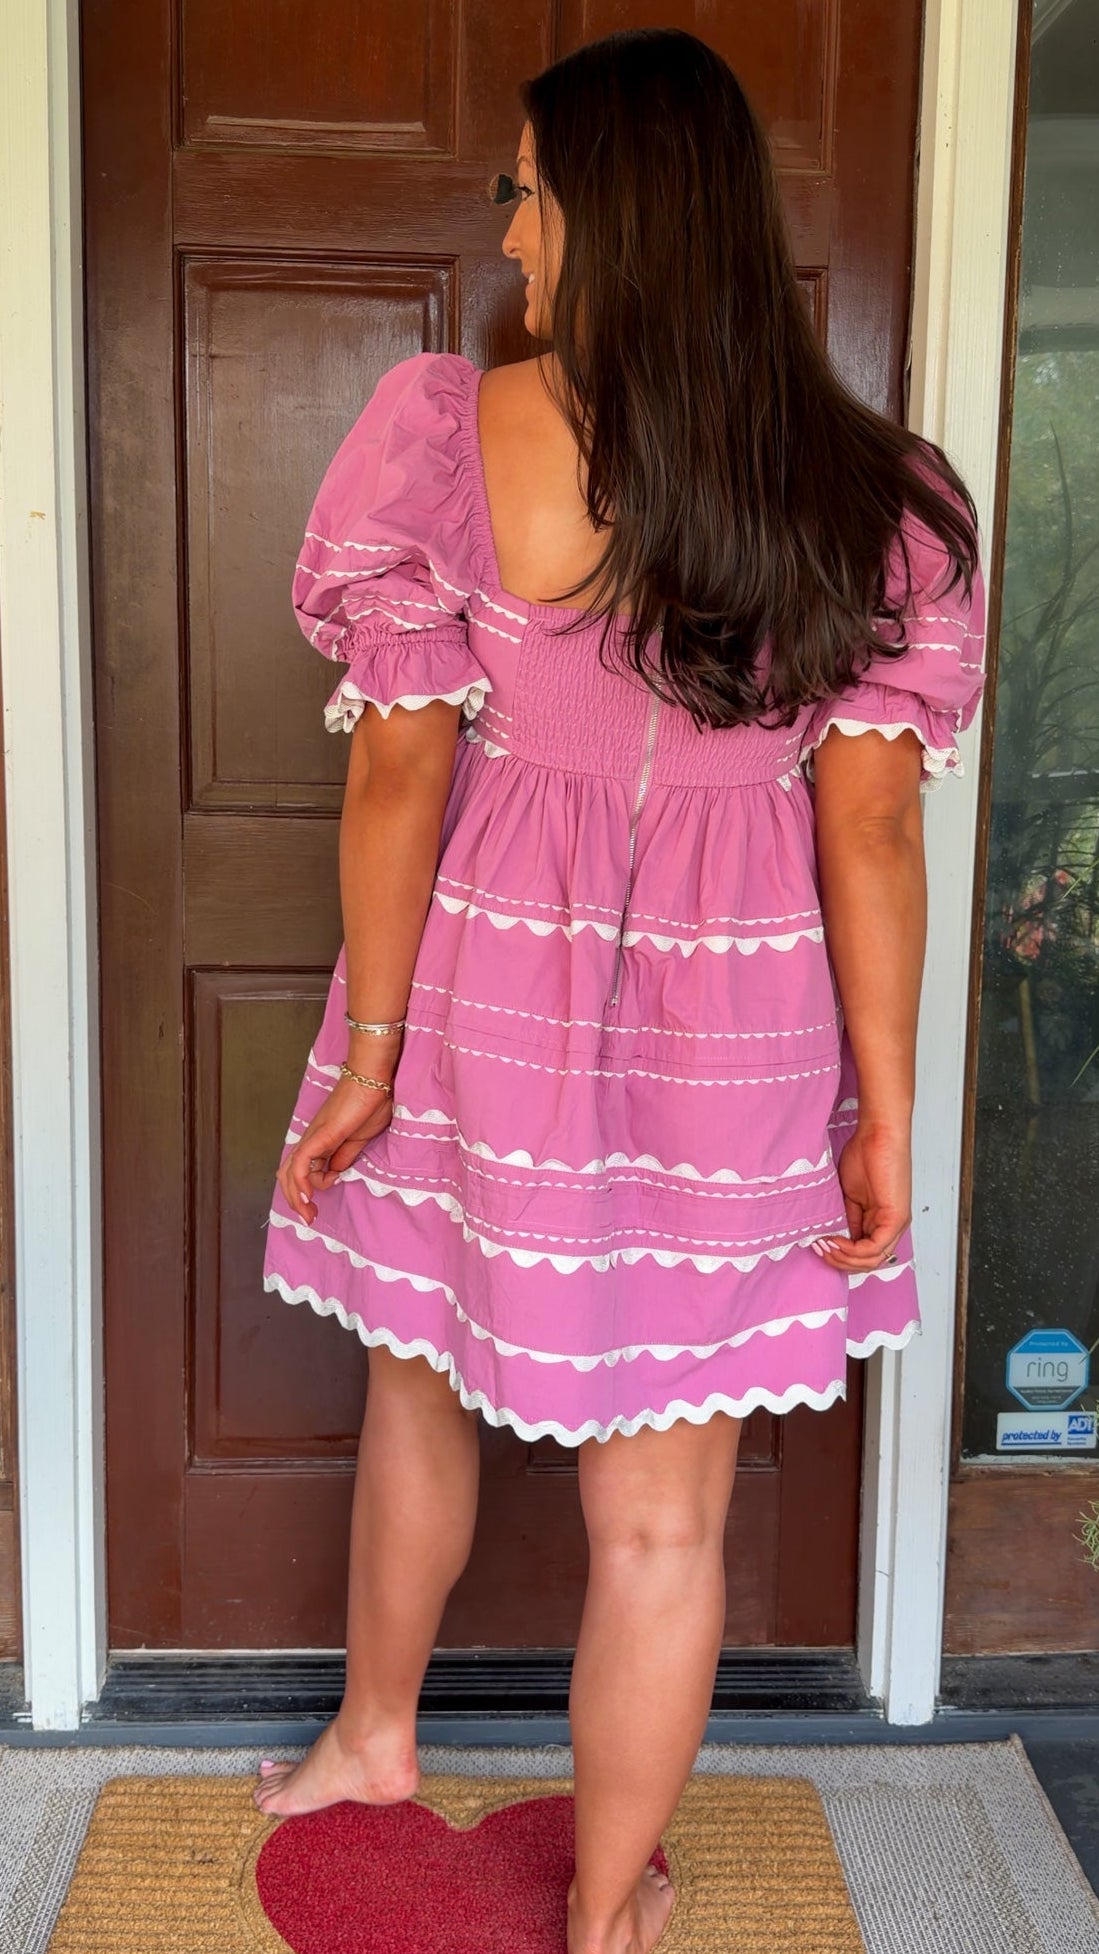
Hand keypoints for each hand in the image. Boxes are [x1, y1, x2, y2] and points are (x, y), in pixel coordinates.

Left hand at [278, 1074, 393, 1227]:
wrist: (375, 1080)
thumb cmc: (371, 1104)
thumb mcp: (360, 1140)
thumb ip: (345, 1157)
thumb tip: (334, 1173)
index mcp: (321, 1142)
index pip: (302, 1171)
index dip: (310, 1189)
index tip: (326, 1196)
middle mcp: (311, 1140)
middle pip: (288, 1173)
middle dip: (296, 1200)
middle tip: (309, 1218)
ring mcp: (314, 1137)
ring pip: (289, 1171)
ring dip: (296, 1197)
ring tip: (308, 1214)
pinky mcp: (321, 1135)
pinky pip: (301, 1162)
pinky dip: (300, 1182)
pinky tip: (308, 1196)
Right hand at [812, 1119, 911, 1272]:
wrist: (878, 1135)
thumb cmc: (865, 1155)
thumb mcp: (849, 1195)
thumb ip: (846, 1218)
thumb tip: (835, 1239)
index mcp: (881, 1221)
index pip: (863, 1253)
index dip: (840, 1255)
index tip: (818, 1245)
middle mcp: (891, 1226)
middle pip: (868, 1262)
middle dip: (840, 1261)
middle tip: (819, 1249)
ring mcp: (896, 1224)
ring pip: (871, 1259)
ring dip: (844, 1257)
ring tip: (824, 1245)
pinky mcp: (896, 1218)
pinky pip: (874, 1247)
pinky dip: (851, 1249)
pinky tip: (835, 1240)